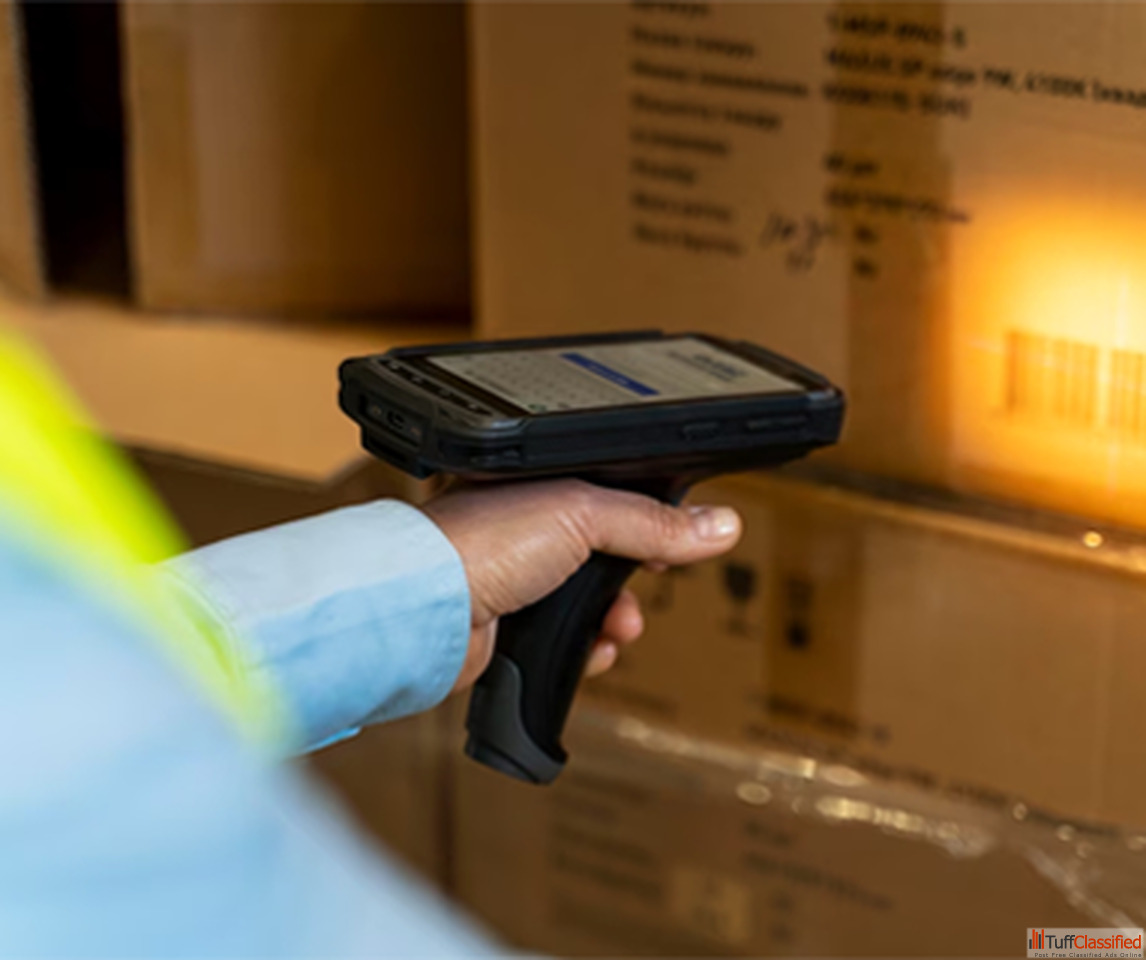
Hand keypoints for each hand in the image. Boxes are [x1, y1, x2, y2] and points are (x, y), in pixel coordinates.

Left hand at [422, 479, 741, 691]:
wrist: (425, 609)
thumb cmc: (479, 542)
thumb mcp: (583, 514)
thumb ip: (653, 522)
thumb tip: (719, 524)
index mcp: (542, 484)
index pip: (614, 497)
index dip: (650, 520)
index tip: (676, 540)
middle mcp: (527, 528)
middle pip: (606, 555)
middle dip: (634, 580)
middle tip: (649, 585)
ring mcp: (517, 578)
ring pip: (589, 603)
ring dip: (613, 620)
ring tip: (616, 629)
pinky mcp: (509, 626)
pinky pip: (565, 642)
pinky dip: (585, 650)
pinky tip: (590, 651)